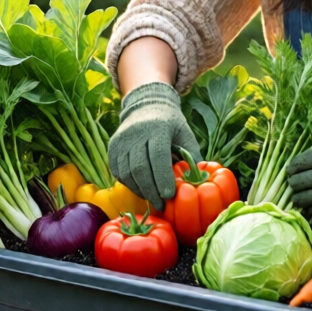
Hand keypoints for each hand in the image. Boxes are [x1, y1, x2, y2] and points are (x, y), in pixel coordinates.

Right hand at [108, 82, 201, 208]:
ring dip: (140, 190)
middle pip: (140, 167)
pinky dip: (130, 184)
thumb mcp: (185, 134)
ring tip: (153, 199)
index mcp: (158, 128)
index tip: (169, 195)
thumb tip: (199, 180)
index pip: (158, 156)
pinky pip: (118, 172)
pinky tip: (141, 189)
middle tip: (161, 205)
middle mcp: (136, 133)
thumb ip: (193, 156)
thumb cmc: (171, 123)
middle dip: (151, 190)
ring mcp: (121, 140)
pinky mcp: (112, 147)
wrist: (146, 105)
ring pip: (127, 172)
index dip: (163, 177)